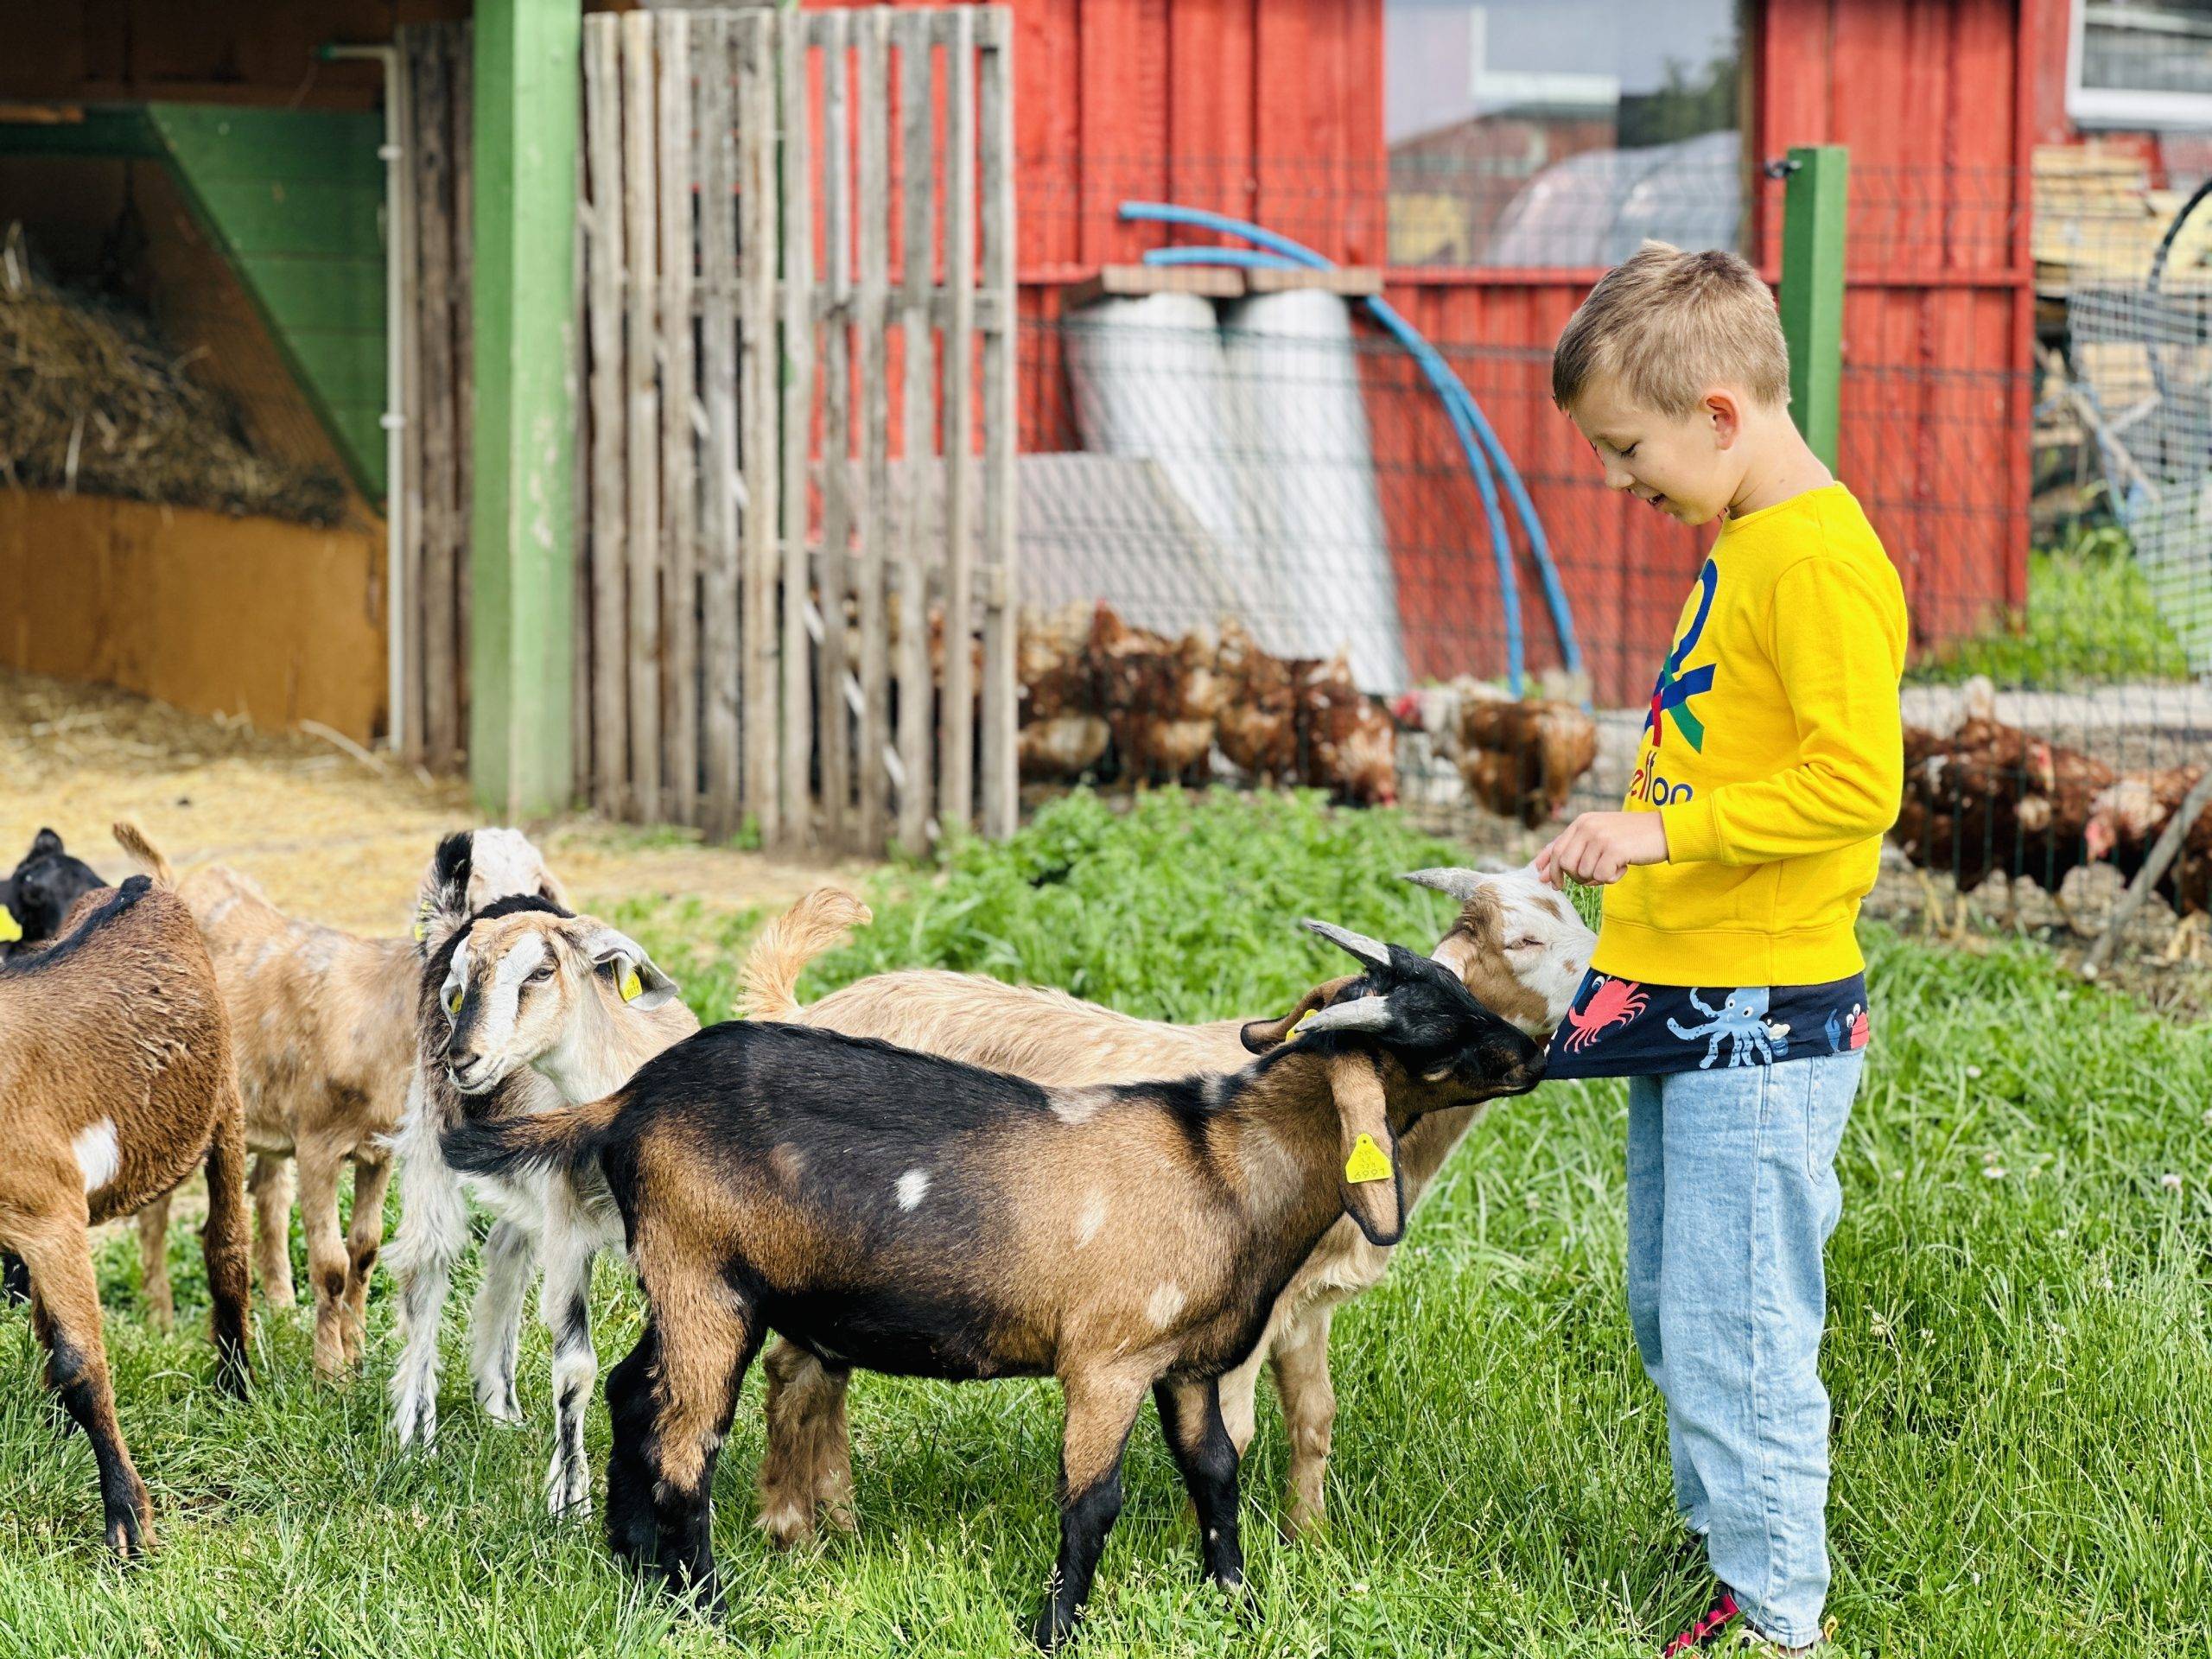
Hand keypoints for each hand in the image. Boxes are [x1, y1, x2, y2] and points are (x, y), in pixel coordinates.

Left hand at [1534, 811, 1668, 888]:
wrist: (1664, 830)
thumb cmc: (1632, 837)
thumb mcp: (1600, 834)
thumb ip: (1575, 848)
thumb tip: (1544, 873)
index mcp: (1582, 822)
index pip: (1555, 849)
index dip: (1550, 869)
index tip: (1550, 883)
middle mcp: (1587, 827)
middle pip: (1565, 864)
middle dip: (1576, 877)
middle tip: (1595, 876)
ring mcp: (1600, 837)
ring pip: (1582, 873)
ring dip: (1597, 878)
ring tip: (1614, 867)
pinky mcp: (1614, 850)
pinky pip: (1601, 877)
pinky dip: (1611, 879)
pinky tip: (1623, 868)